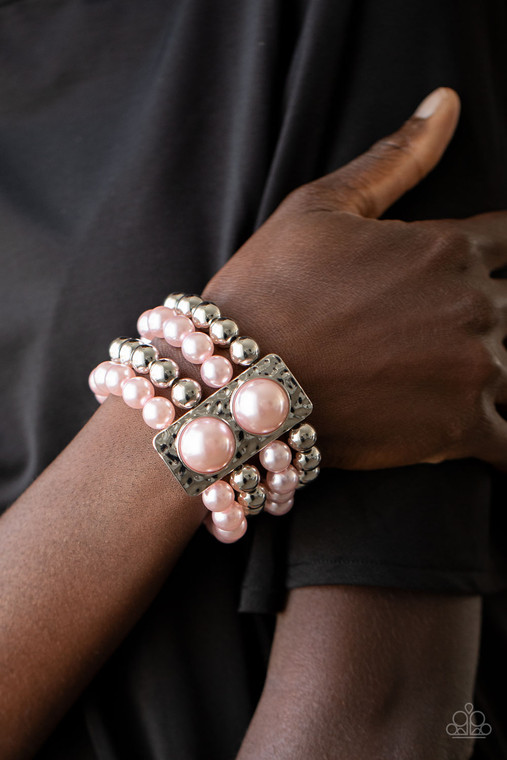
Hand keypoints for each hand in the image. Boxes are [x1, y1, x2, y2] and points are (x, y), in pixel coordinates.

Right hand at [203, 87, 506, 469]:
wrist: (235, 381)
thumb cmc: (269, 288)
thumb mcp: (319, 206)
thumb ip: (395, 158)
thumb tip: (447, 101)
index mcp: (446, 246)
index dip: (501, 254)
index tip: (482, 268)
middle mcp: (474, 305)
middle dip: (499, 313)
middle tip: (447, 330)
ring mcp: (473, 370)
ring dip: (503, 372)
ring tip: (465, 376)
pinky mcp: (458, 431)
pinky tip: (491, 437)